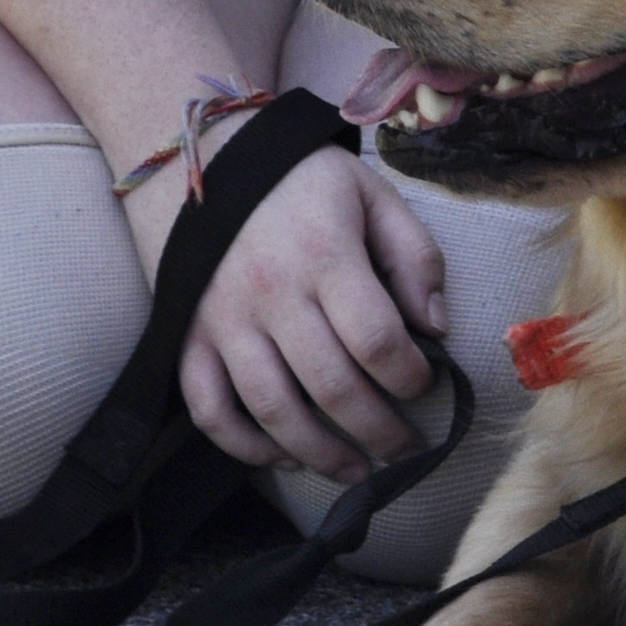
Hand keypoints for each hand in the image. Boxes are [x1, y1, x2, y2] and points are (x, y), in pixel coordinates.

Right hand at [147, 138, 449, 479]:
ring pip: (274, 410)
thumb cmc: (301, 178)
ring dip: (322, 453)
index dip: (411, 376)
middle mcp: (270, 292)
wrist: (205, 156)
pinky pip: (209, 410)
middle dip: (380, 430)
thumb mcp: (371, 194)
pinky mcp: (188, 337)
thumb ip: (414, 255)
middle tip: (408, 449)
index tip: (427, 384)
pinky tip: (284, 458)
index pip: (377, 339)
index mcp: (322, 252)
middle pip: (332, 387)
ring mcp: (222, 320)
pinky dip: (245, 446)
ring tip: (359, 470)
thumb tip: (437, 327)